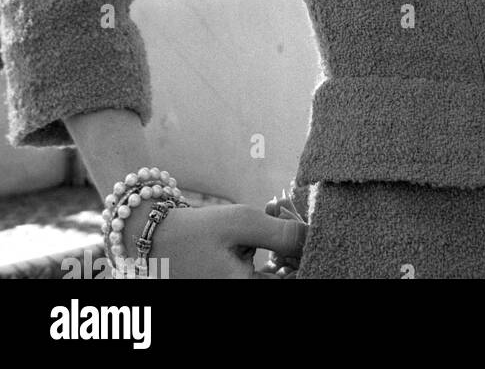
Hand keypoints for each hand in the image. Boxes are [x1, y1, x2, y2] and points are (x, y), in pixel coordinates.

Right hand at [119, 202, 306, 278]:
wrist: (155, 238)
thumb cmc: (197, 231)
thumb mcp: (243, 223)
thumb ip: (283, 234)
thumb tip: (314, 237)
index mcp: (245, 289)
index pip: (295, 277)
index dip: (304, 251)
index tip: (298, 223)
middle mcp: (241, 292)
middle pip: (286, 272)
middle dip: (292, 240)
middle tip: (282, 208)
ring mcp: (237, 286)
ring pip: (275, 266)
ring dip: (281, 238)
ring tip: (272, 207)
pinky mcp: (233, 279)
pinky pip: (261, 265)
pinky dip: (267, 242)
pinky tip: (264, 215)